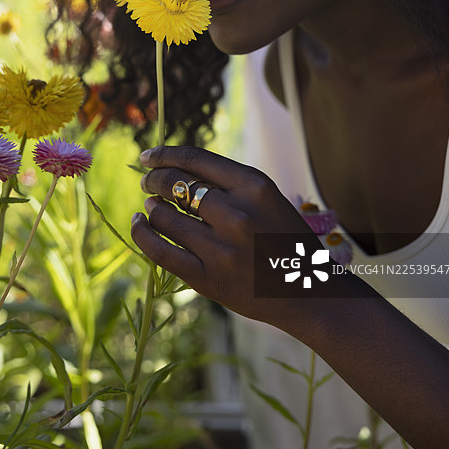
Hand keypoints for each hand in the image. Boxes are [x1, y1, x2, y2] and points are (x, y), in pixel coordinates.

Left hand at [131, 144, 320, 332]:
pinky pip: (160, 251)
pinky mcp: (208, 279)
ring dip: (151, 207)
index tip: (148, 156)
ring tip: (150, 207)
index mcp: (255, 187)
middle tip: (147, 182)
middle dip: (154, 180)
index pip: (195, 159)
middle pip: (176, 184)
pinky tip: (139, 224)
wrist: (309, 294)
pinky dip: (142, 234)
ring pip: (165, 217)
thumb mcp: (267, 200)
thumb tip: (175, 169)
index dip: (164, 154)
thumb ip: (228, 185)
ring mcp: (221, 248)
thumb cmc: (285, 240)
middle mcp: (237, 214)